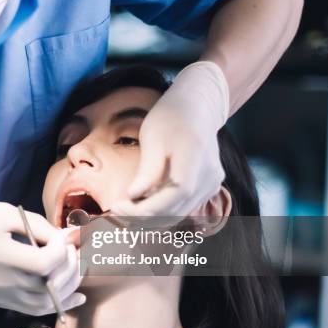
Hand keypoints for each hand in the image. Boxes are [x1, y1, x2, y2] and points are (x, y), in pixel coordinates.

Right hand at [0, 202, 84, 315]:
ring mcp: (1, 296)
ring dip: (69, 286)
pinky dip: (59, 303)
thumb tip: (68, 237)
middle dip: (70, 267)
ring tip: (75, 268)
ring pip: (46, 303)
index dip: (61, 250)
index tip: (58, 238)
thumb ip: (39, 226)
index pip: (43, 263)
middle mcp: (1, 281)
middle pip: (49, 285)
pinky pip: (35, 310)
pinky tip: (76, 295)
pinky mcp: (1, 302)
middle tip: (72, 250)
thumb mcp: (4, 213)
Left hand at [112, 61, 228, 218]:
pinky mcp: (208, 189)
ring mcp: (212, 184)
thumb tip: (134, 197)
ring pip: (179, 213)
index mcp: (196, 156)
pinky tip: (140, 206)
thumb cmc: (170, 119)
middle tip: (115, 212)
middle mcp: (210, 175)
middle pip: (176, 208)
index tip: (118, 207)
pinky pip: (183, 207)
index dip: (147, 207)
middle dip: (143, 217)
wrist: (197, 109)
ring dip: (151, 218)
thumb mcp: (153, 138)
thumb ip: (148, 170)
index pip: (176, 192)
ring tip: (124, 212)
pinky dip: (162, 211)